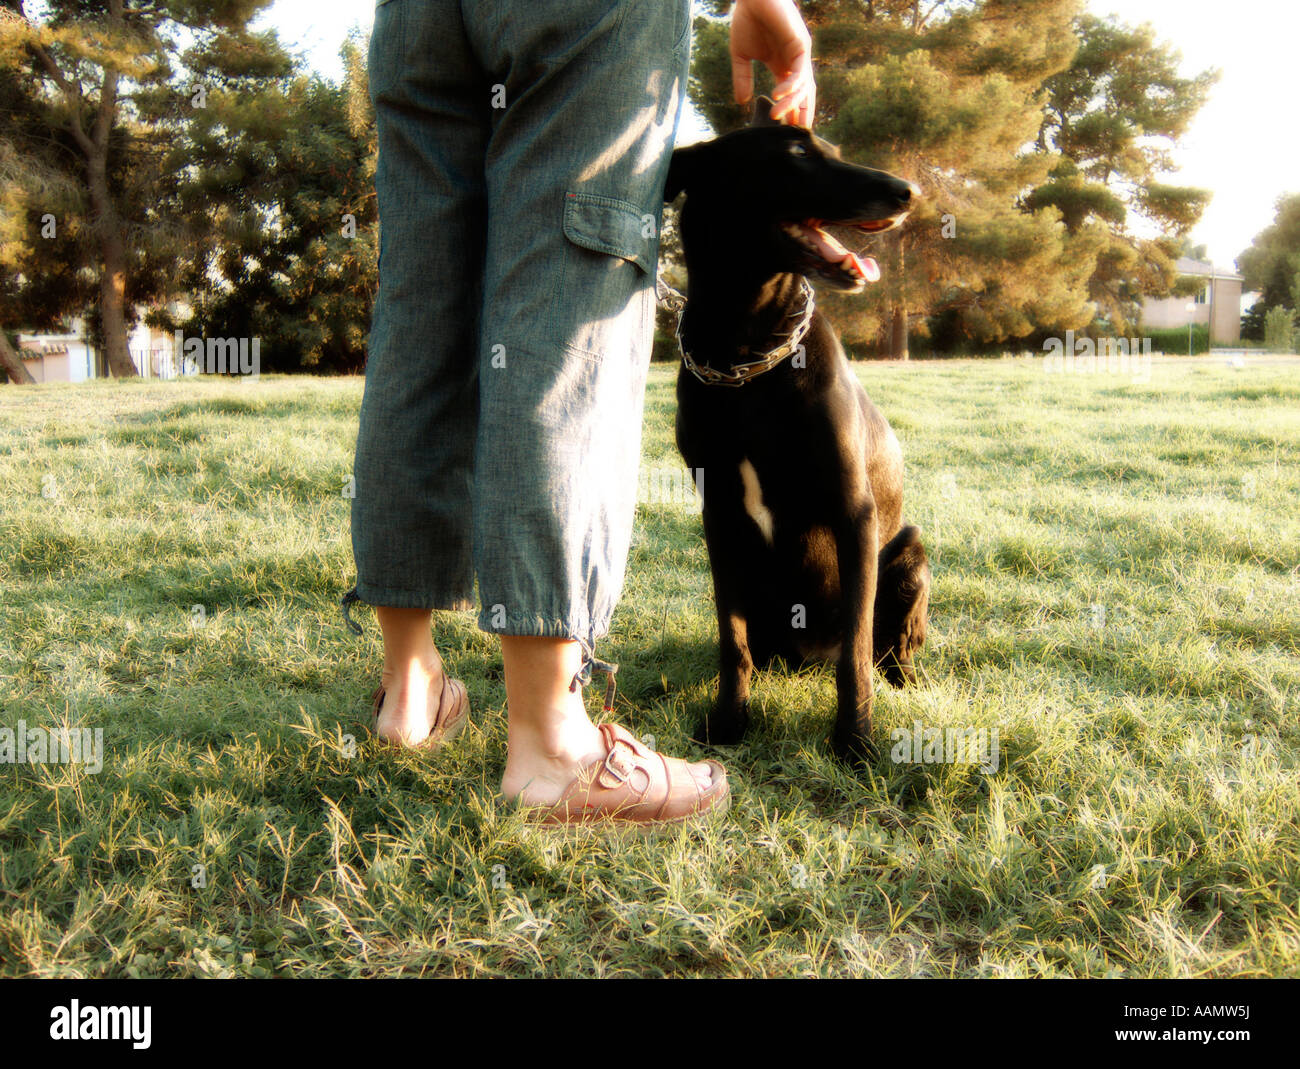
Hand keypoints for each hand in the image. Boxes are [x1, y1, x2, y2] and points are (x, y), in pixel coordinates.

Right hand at [729, 0, 815, 127]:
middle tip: (795, 134)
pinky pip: (801, 71)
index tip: (783, 130)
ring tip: (777, 117)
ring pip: (804, 86)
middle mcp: (794, 62)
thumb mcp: (741, 56)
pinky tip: (780, 96)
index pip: (791, 94)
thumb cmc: (747, 20)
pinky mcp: (801, 45)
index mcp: (782, 65)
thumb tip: (741, 102)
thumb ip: (742, 79)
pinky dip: (792, 86)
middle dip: (801, 114)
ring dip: (792, 104)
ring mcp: (800, 54)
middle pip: (804, 94)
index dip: (790, 112)